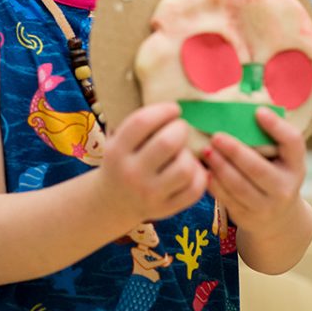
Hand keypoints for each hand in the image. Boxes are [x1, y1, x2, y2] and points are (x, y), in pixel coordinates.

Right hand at [97, 102, 207, 227]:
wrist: (112, 202)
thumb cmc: (122, 161)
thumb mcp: (117, 141)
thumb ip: (138, 123)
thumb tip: (170, 100)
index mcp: (116, 151)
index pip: (142, 122)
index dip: (164, 110)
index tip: (173, 109)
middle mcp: (131, 174)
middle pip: (168, 142)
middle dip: (180, 129)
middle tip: (180, 128)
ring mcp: (149, 195)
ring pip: (185, 167)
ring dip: (188, 154)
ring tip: (182, 151)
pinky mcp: (166, 209)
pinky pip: (195, 189)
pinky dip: (199, 175)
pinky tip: (191, 168)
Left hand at [202, 106, 307, 238]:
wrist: (279, 219)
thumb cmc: (274, 175)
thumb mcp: (281, 159)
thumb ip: (268, 139)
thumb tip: (243, 107)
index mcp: (296, 165)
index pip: (293, 143)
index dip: (277, 127)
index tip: (258, 111)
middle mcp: (285, 188)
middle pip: (258, 169)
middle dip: (235, 151)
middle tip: (216, 135)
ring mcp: (267, 207)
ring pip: (240, 186)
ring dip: (220, 167)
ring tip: (206, 151)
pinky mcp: (248, 217)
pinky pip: (228, 200)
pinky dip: (214, 185)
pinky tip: (204, 171)